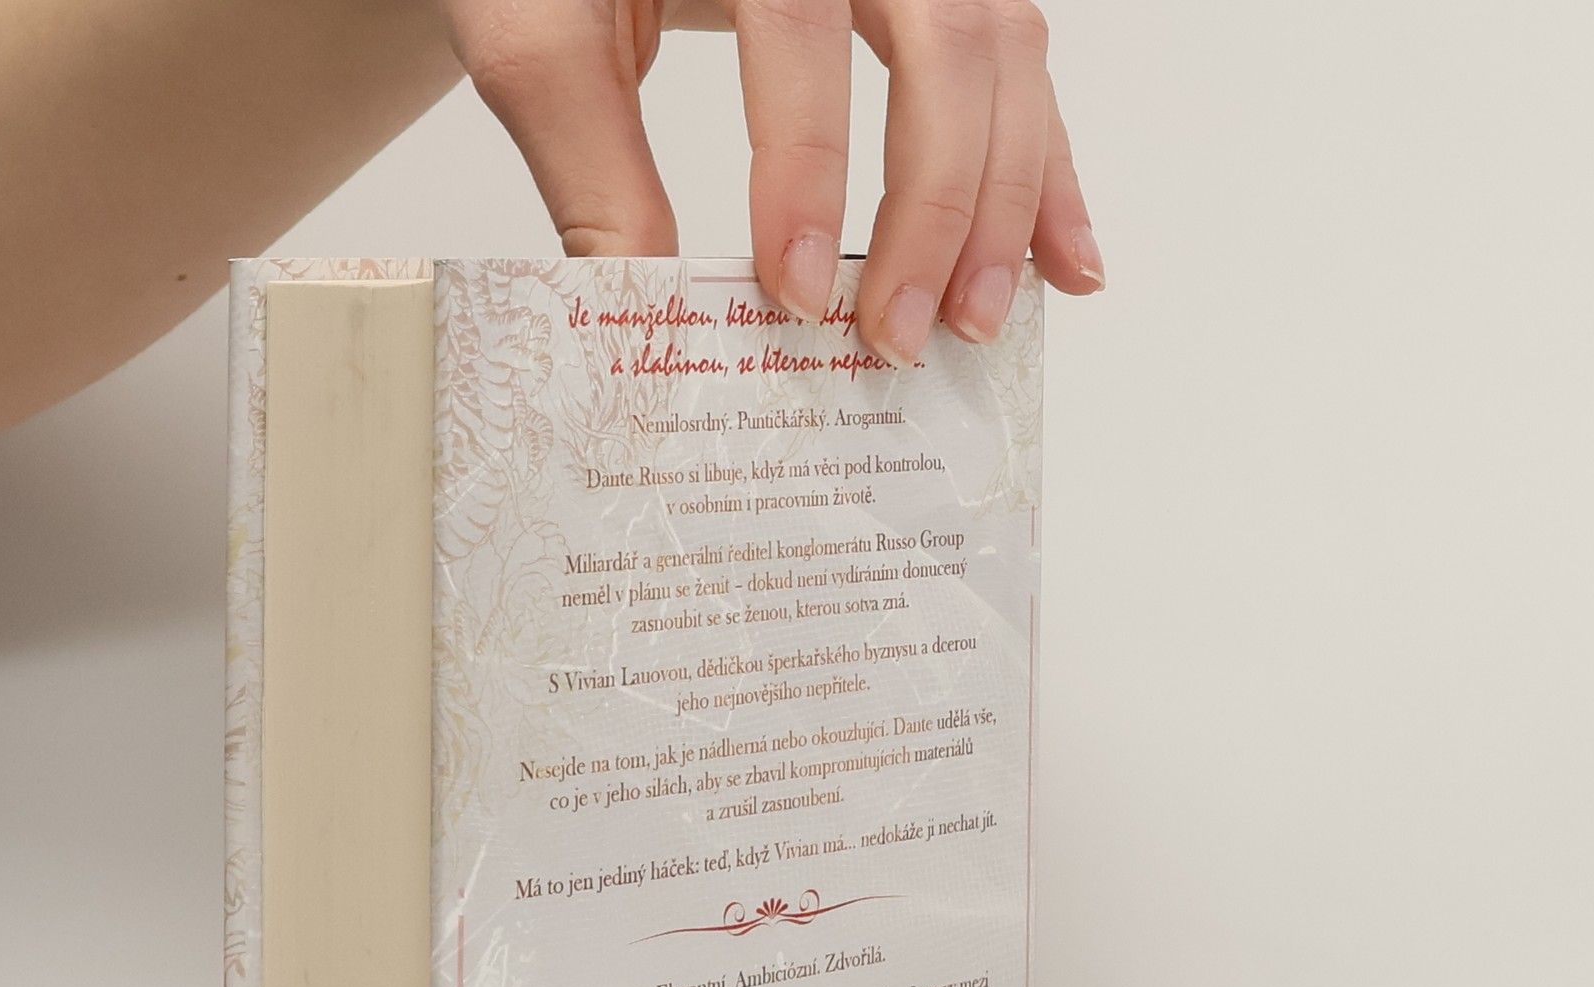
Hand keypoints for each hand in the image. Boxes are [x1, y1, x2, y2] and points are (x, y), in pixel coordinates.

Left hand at [442, 0, 1101, 363]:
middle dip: (933, 207)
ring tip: (975, 321)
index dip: (806, 166)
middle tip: (897, 337)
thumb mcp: (542, 43)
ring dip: (1005, 200)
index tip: (791, 292)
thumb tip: (652, 321)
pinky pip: (1018, 64)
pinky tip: (1062, 259)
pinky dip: (1049, 168)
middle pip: (944, 39)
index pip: (797, 24)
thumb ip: (591, 167)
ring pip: (1002, 53)